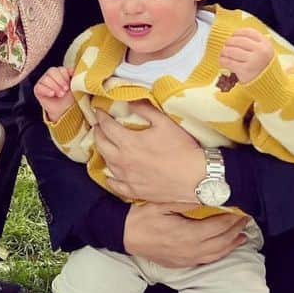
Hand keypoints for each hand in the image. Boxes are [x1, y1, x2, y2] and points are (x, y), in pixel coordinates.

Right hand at [34, 66, 74, 121]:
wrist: (64, 109)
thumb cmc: (69, 96)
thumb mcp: (75, 86)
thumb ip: (74, 76)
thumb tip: (74, 69)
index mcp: (59, 72)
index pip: (60, 69)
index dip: (65, 76)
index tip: (69, 84)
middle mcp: (50, 74)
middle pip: (52, 71)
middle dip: (60, 81)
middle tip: (65, 90)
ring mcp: (42, 81)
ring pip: (46, 79)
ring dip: (55, 87)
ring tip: (61, 94)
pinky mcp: (37, 88)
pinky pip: (39, 87)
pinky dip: (46, 90)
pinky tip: (52, 94)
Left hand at [93, 105, 207, 203]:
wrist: (196, 177)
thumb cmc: (182, 148)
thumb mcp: (164, 122)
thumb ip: (145, 109)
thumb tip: (130, 100)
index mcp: (128, 142)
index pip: (107, 126)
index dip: (101, 117)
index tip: (98, 111)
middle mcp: (123, 161)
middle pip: (101, 145)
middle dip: (98, 133)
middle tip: (98, 126)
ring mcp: (128, 178)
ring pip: (107, 164)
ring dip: (103, 152)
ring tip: (105, 146)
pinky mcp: (135, 191)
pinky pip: (116, 185)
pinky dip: (110, 178)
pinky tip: (110, 175)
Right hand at [123, 202, 248, 269]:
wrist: (124, 235)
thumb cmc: (141, 217)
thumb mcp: (160, 203)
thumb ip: (184, 201)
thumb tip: (206, 196)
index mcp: (187, 233)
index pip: (218, 227)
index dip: (232, 220)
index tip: (243, 211)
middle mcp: (189, 249)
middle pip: (221, 241)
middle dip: (235, 230)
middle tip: (246, 220)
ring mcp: (186, 259)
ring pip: (216, 254)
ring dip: (231, 245)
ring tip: (242, 236)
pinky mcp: (180, 264)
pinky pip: (206, 261)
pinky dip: (219, 255)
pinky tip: (224, 249)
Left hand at [217, 28, 274, 83]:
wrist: (270, 84)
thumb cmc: (264, 67)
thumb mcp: (265, 52)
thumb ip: (254, 43)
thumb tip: (234, 37)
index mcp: (266, 44)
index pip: (248, 32)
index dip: (237, 33)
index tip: (233, 36)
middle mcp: (260, 51)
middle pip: (238, 40)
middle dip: (229, 42)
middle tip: (226, 46)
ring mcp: (253, 61)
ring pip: (231, 50)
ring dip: (224, 51)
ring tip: (223, 53)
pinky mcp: (245, 70)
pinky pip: (228, 62)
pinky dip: (223, 60)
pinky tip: (223, 61)